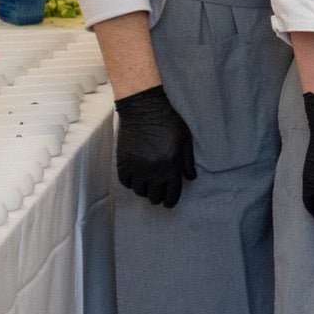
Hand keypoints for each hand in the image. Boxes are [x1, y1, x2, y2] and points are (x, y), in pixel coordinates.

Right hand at [113, 85, 194, 208]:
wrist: (143, 110)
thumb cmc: (168, 122)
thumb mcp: (185, 139)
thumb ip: (188, 161)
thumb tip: (190, 178)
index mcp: (171, 165)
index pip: (172, 193)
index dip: (171, 201)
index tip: (169, 203)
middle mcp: (154, 170)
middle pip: (154, 196)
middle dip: (158, 196)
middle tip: (159, 193)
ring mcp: (137, 168)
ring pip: (140, 191)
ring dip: (145, 190)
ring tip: (148, 184)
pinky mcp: (123, 163)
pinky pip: (126, 182)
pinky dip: (132, 183)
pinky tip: (137, 178)